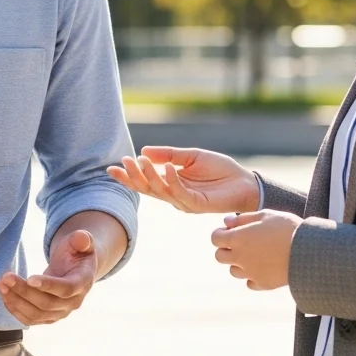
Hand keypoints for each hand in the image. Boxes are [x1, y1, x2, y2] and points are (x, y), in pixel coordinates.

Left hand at [0, 229, 97, 325]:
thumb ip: (82, 239)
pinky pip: (30, 319)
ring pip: (36, 314)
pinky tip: (5, 295)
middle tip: (6, 277)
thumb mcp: (81, 241)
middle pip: (47, 303)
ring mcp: (60, 313)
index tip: (30, 278)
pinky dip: (15, 309)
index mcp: (82, 283)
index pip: (66, 289)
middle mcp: (73, 303)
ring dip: (16, 301)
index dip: (48, 285)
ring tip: (1, 284)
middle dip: (24, 291)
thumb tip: (82, 238)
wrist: (74, 268)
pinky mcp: (48, 317)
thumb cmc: (76, 252)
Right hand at [107, 147, 260, 214]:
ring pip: (160, 191)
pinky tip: (167, 167)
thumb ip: (169, 155)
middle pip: (148, 189)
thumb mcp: (190, 156)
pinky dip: (171, 179)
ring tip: (140, 160)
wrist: (244, 182)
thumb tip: (144, 150)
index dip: (129, 177)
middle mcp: (174, 196)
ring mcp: (184, 202)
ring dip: (149, 175)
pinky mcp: (197, 204)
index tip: (111, 168)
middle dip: (133, 177)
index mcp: (171, 185)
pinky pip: (180, 192)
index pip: (145, 182)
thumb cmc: (219, 170)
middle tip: (123, 162)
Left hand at [210, 210, 301, 289]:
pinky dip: (252, 276)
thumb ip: (243, 219)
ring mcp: (251, 273)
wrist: (308, 252)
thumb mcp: (265, 215)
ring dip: (239, 263)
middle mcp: (240, 257)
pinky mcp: (263, 284)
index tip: (231, 230)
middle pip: (219, 257)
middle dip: (226, 249)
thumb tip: (226, 221)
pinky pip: (250, 283)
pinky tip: (263, 267)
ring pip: (233, 271)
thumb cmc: (287, 228)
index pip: (215, 238)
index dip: (221, 233)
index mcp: (238, 238)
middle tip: (241, 243)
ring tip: (254, 254)